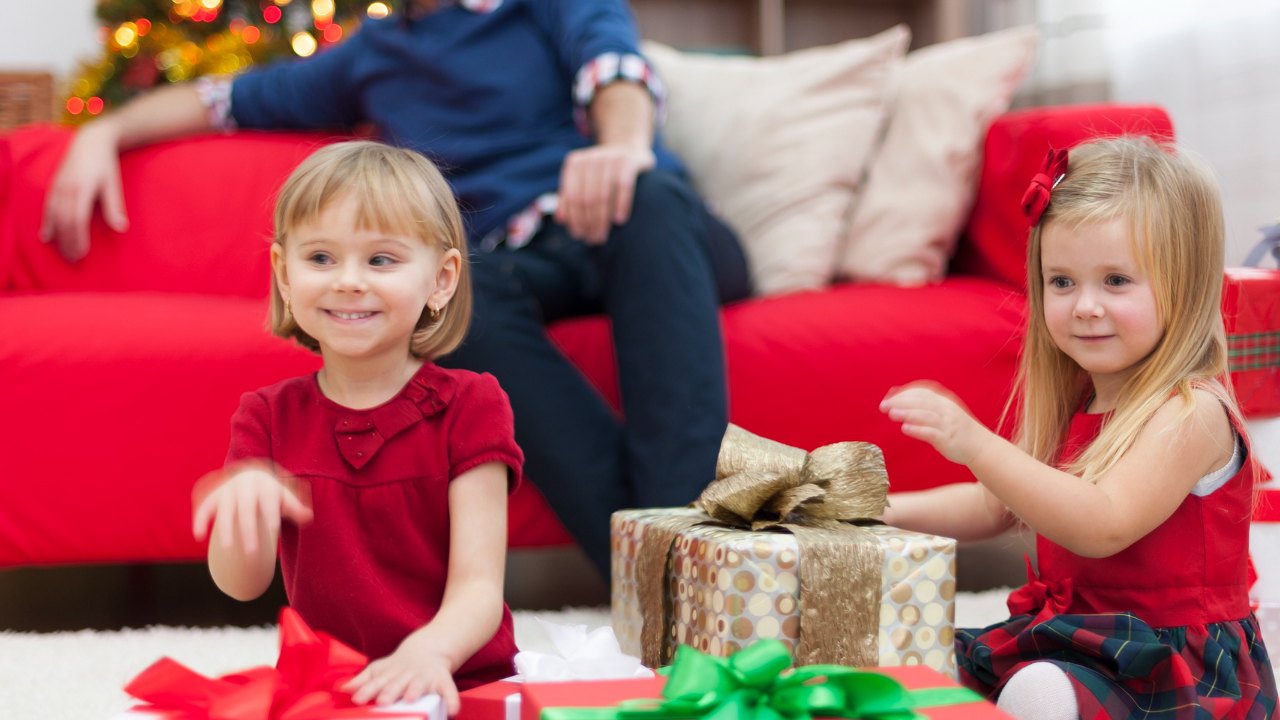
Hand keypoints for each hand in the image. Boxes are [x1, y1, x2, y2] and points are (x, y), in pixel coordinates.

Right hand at [40, 122, 129, 262]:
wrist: (90, 141)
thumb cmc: (106, 165)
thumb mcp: (113, 185)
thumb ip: (114, 207)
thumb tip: (121, 229)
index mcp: (83, 189)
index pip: (77, 219)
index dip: (78, 238)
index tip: (82, 254)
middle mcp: (67, 189)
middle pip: (64, 221)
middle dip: (68, 242)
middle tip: (74, 260)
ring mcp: (58, 187)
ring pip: (54, 216)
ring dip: (58, 237)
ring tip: (63, 253)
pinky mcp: (54, 186)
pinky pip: (47, 208)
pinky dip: (47, 224)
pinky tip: (46, 237)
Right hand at [191, 464, 311, 553]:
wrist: (250, 474)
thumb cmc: (271, 493)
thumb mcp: (284, 497)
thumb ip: (294, 507)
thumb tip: (308, 516)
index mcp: (266, 485)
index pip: (269, 502)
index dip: (271, 515)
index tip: (273, 532)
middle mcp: (245, 486)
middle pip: (247, 510)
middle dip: (249, 532)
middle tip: (253, 554)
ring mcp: (228, 490)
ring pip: (225, 510)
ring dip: (225, 529)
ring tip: (227, 549)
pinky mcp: (214, 496)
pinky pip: (205, 507)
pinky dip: (200, 520)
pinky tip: (199, 536)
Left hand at [344, 632, 459, 713]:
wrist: (429, 648)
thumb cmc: (399, 667)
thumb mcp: (379, 670)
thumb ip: (363, 680)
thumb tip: (342, 689)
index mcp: (391, 673)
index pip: (377, 682)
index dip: (367, 690)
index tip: (358, 700)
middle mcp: (407, 674)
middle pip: (397, 682)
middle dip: (390, 691)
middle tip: (382, 701)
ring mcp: (426, 676)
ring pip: (420, 683)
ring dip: (415, 690)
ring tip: (411, 698)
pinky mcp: (443, 679)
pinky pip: (449, 690)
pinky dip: (452, 700)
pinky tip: (452, 712)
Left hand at [555, 143, 654, 244]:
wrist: (629, 149)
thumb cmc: (602, 173)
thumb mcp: (583, 181)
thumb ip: (570, 198)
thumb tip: (560, 220)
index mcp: (574, 163)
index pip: (572, 197)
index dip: (574, 218)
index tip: (579, 235)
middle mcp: (591, 158)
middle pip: (587, 199)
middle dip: (589, 223)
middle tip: (593, 240)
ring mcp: (610, 157)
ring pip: (603, 196)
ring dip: (602, 220)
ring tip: (603, 236)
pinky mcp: (628, 160)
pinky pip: (623, 187)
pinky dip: (621, 205)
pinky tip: (619, 221)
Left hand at [880, 381, 991, 464]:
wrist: (980, 446)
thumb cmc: (956, 428)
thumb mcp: (941, 411)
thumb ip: (920, 403)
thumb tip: (894, 393)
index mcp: (944, 401)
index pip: (922, 392)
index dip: (904, 393)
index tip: (888, 398)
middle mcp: (946, 410)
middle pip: (922, 402)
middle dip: (901, 402)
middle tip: (883, 406)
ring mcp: (948, 424)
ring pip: (926, 416)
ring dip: (907, 414)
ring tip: (891, 414)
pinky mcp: (949, 439)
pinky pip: (932, 433)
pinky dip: (918, 430)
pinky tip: (905, 429)